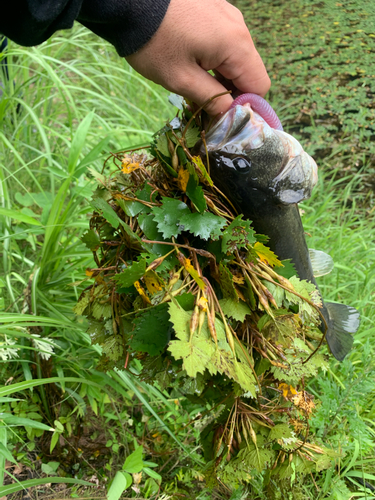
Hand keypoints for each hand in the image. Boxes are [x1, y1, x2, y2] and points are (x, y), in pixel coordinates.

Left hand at [126, 0, 270, 116]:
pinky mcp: (213, 10)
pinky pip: (223, 42)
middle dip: (231, 92)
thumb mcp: (181, 80)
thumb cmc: (154, 43)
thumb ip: (212, 100)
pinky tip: (191, 64)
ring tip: (194, 86)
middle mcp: (238, 27)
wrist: (128, 2)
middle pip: (248, 71)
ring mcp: (226, 15)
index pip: (259, 85)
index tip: (222, 116)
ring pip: (235, 57)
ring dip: (220, 77)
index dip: (245, 106)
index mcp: (236, 45)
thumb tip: (230, 115)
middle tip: (204, 105)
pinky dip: (213, 59)